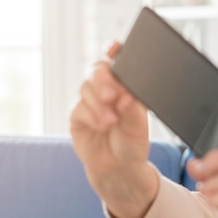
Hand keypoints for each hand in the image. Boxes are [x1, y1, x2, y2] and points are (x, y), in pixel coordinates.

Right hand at [70, 42, 157, 217]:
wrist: (120, 168)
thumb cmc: (133, 143)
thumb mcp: (140, 126)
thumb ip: (134, 109)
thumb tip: (126, 95)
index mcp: (125, 85)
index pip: (118, 61)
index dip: (114, 50)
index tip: (114, 49)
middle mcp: (107, 88)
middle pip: (98, 70)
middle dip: (103, 80)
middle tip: (112, 95)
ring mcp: (90, 100)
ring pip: (86, 87)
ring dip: (98, 103)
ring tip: (112, 121)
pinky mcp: (77, 115)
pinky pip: (78, 107)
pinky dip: (91, 116)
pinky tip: (102, 126)